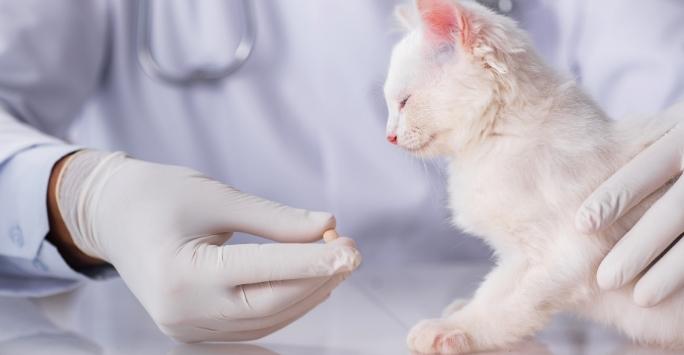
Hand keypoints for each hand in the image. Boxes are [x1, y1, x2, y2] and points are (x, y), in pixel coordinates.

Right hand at [52, 151, 360, 341]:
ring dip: (308, 294)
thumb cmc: (160, 195)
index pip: (263, 272)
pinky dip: (285, 305)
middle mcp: (182, 312)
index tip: (353, 249)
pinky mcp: (193, 330)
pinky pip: (252, 325)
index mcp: (182, 274)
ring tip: (337, 262)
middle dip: (318, 279)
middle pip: (270, 303)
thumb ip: (274, 219)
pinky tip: (311, 283)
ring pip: (266, 319)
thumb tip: (327, 226)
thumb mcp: (218, 198)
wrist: (112, 215)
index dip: (314, 261)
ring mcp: (186, 328)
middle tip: (352, 250)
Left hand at [576, 113, 683, 306]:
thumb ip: (640, 146)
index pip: (652, 164)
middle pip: (676, 208)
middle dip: (639, 245)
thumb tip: (578, 195)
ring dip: (671, 270)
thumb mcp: (670, 130)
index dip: (617, 194)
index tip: (581, 224)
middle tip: (604, 278)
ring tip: (640, 296)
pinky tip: (673, 295)